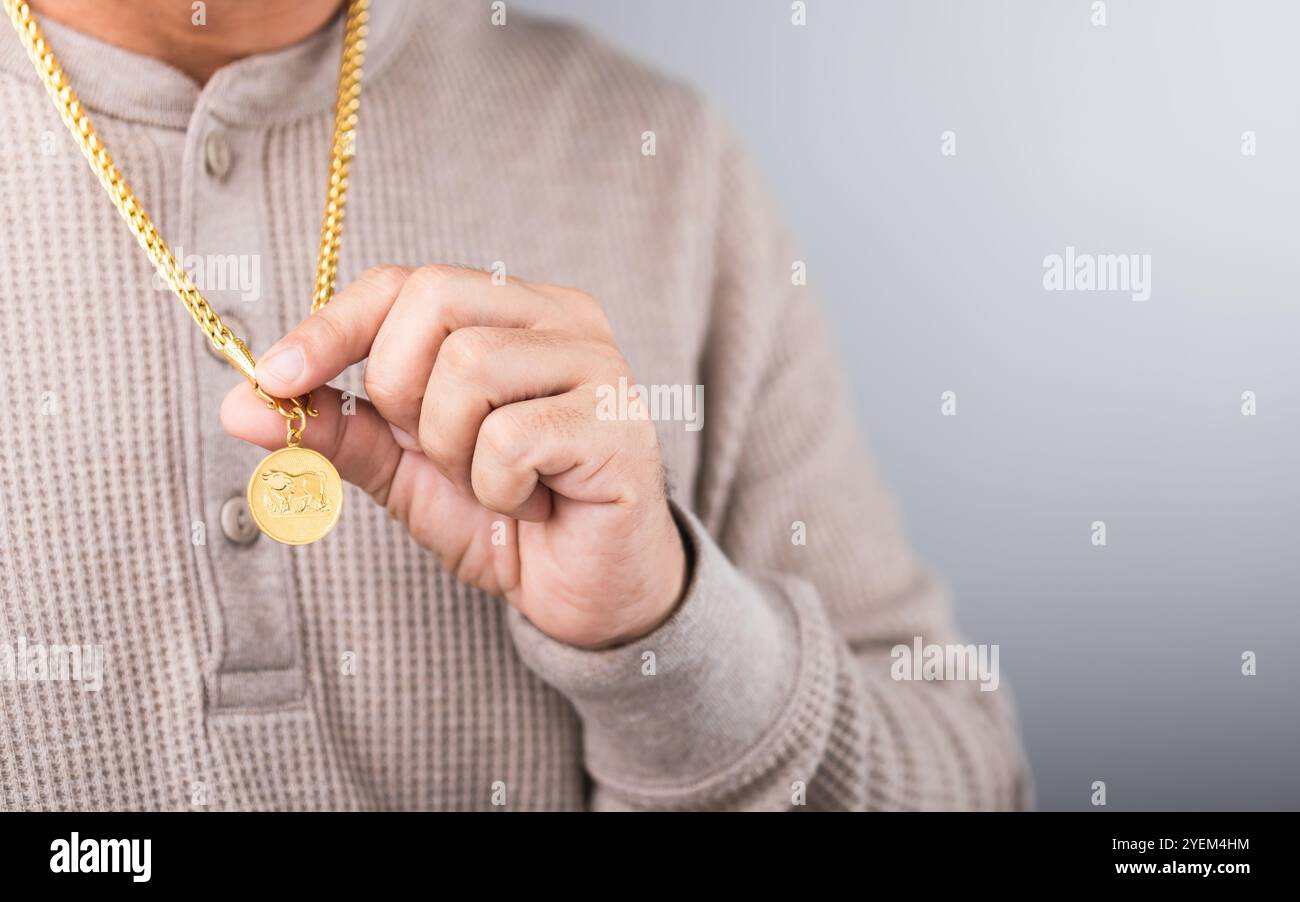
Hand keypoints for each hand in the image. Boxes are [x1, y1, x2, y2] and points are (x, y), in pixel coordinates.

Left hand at [221, 265, 687, 648]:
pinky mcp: (618, 423)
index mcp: (513, 311)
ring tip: (494, 485)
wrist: (588, 593)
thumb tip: (237, 405)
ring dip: (452, 450)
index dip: (332, 326)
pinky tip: (533, 504)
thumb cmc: (507, 520)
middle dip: (400, 390)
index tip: (273, 380)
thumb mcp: (405, 471)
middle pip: (435, 299)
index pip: (406, 282)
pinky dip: (497, 487)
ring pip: (469, 366)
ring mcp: (600, 365)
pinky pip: (510, 436)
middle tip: (438, 452)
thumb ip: (337, 429)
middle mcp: (563, 319)